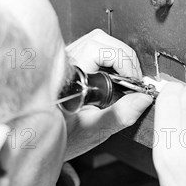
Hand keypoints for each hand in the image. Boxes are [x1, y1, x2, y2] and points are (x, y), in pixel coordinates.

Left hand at [63, 29, 152, 160]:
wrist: (43, 143)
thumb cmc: (62, 138)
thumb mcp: (94, 130)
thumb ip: (120, 115)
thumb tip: (142, 99)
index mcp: (66, 76)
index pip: (98, 49)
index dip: (123, 61)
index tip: (134, 80)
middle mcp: (62, 64)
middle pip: (98, 41)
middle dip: (123, 57)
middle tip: (134, 79)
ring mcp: (64, 63)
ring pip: (95, 43)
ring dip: (116, 57)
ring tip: (126, 78)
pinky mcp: (68, 66)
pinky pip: (91, 52)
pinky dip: (108, 61)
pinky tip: (113, 79)